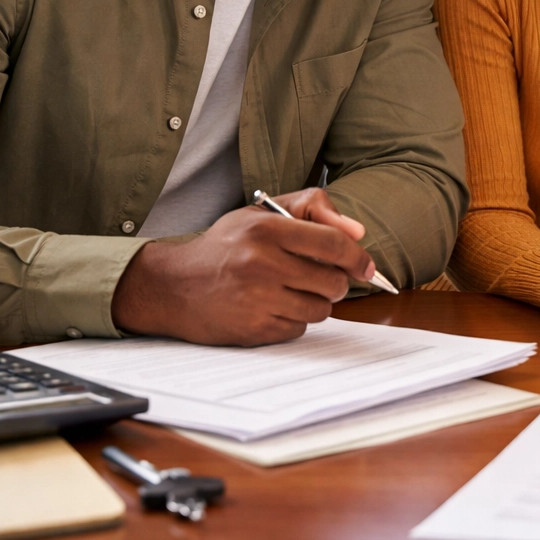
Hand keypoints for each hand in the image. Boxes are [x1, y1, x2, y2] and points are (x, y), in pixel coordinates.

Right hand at [111, 187, 379, 345]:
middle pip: (332, 281)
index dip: (358, 257)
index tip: (366, 266)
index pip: (332, 243)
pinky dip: (294, 321)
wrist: (172, 286)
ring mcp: (257, 300)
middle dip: (335, 282)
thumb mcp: (261, 213)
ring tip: (292, 291)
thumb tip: (357, 232)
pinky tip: (274, 307)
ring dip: (315, 303)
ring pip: (320, 310)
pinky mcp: (253, 329)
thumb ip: (312, 209)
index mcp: (266, 228)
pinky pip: (299, 329)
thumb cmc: (224, 247)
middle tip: (320, 278)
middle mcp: (262, 263)